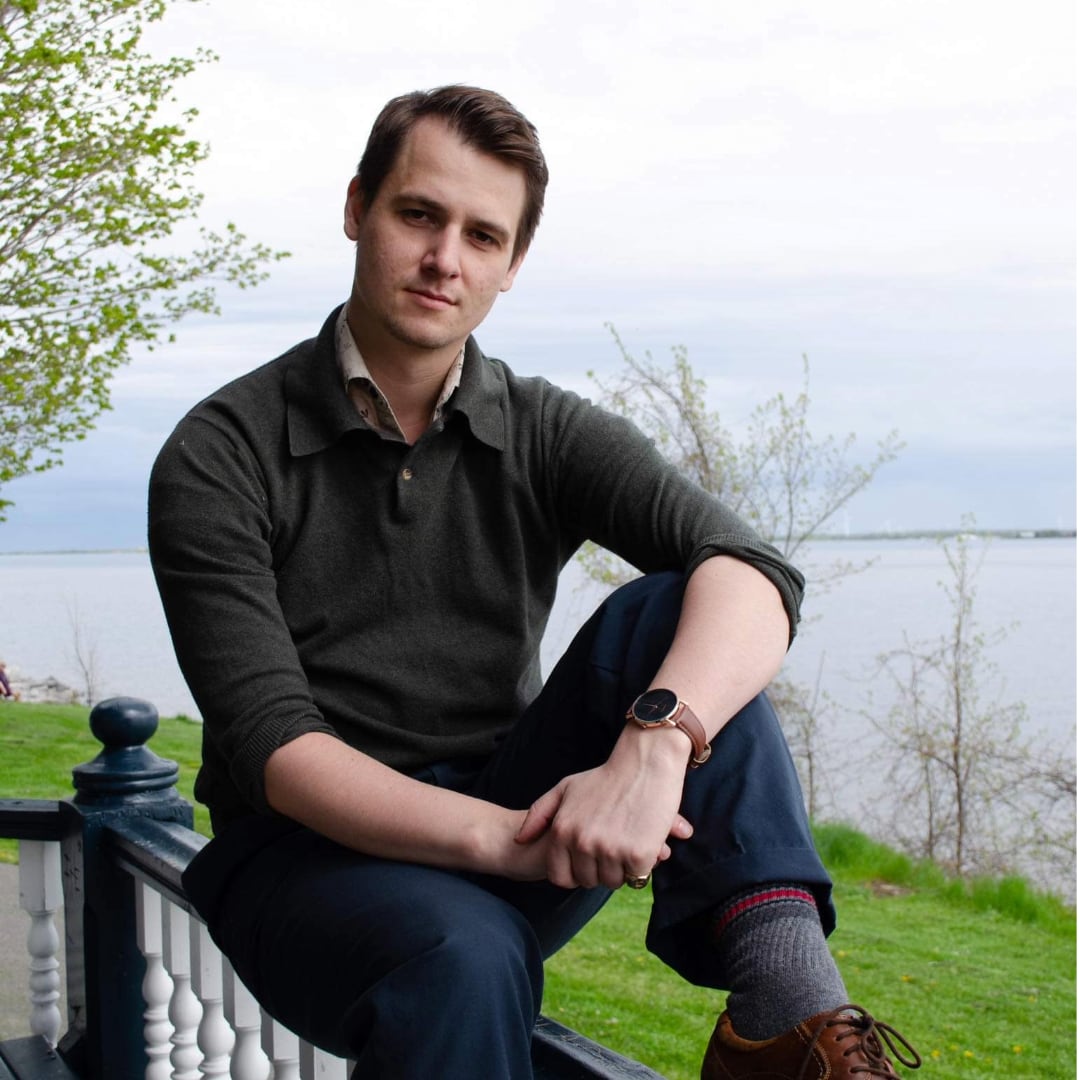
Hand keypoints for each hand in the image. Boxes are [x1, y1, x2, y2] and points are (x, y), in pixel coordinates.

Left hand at [513, 725, 693, 889]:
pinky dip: (642, 863)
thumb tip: (520, 840)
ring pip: (613, 881)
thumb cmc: (606, 777)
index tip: (589, 858)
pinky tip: (643, 839)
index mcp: (562, 830)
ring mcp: (610, 850)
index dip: (575, 872)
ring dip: (622, 867)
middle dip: (600, 868)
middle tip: (612, 842)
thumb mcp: (565, 788)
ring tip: (627, 838)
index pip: (561, 877)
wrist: (645, 765)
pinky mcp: (638, 854)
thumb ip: (539, 814)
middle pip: (588, 881)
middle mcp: (582, 843)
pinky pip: (636, 876)